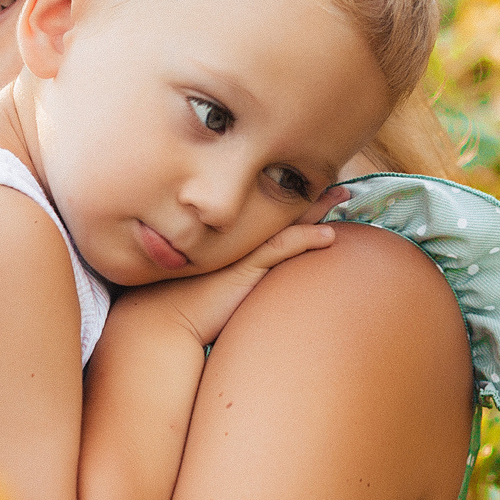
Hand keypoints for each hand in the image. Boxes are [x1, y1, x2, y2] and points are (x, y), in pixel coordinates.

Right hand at [128, 187, 349, 348]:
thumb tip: (231, 285)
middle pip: (278, 210)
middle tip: (337, 180)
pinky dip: (307, 240)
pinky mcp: (246, 269)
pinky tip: (330, 236)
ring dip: (316, 208)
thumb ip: (220, 280)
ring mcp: (241, 253)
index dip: (289, 200)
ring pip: (286, 222)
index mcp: (226, 242)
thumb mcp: (201, 287)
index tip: (311, 186)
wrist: (156, 320)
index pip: (263, 214)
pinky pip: (283, 248)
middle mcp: (235, 241)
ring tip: (342, 193)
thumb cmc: (173, 307)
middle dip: (308, 193)